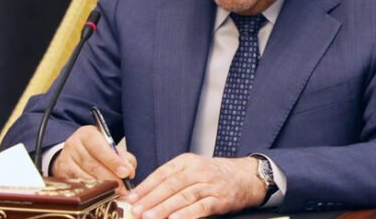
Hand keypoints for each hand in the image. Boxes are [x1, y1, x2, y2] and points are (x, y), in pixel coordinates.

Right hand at [52, 125, 136, 194]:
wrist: (72, 154)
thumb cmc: (94, 150)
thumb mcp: (108, 146)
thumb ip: (121, 156)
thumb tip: (129, 170)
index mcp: (87, 134)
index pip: (100, 147)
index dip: (113, 161)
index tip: (126, 173)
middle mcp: (74, 145)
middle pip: (93, 164)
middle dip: (111, 178)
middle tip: (123, 188)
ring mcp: (65, 160)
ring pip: (85, 177)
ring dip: (102, 187)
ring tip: (115, 192)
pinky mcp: (61, 174)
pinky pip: (78, 185)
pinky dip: (91, 191)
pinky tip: (101, 195)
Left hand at [127, 154, 265, 218]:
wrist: (243, 176)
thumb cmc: (212, 174)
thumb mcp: (191, 168)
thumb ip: (171, 178)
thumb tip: (145, 193)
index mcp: (186, 161)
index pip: (162, 173)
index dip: (145, 186)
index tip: (132, 197)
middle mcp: (197, 171)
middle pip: (170, 185)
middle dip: (151, 199)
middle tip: (137, 210)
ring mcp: (209, 185)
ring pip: (183, 197)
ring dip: (164, 208)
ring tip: (150, 217)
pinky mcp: (219, 199)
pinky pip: (200, 207)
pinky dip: (186, 214)